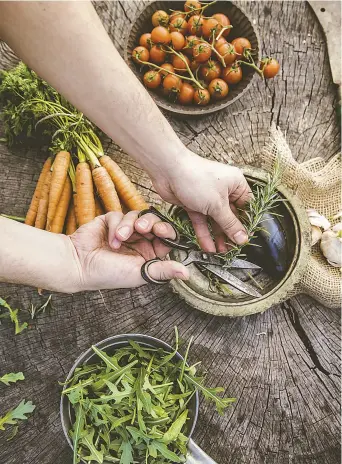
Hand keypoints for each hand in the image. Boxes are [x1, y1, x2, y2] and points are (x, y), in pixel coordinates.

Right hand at [69, 211, 188, 290]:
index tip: (163, 232)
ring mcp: (126, 230)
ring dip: (130, 226)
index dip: (167, 232)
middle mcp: (139, 241)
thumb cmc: (109, 274)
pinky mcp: (111, 221)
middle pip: (155, 222)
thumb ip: (163, 270)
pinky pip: (121, 215)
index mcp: (149, 254)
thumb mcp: (141, 273)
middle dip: (151, 224)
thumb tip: (186, 273)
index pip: (166, 237)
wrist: (80, 265)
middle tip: (145, 228)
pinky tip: (111, 240)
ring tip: (121, 238)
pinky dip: (117, 226)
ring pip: (138, 216)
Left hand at [151, 149, 251, 251]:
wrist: (168, 171)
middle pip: (231, 216)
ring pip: (215, 221)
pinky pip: (202, 221)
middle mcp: (223, 190)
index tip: (246, 239)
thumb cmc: (196, 178)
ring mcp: (208, 197)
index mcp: (236, 184)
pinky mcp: (194, 204)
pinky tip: (207, 247)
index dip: (246, 223)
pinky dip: (204, 234)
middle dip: (230, 234)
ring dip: (217, 237)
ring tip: (220, 253)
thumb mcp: (218, 205)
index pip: (247, 207)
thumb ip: (230, 224)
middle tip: (232, 250)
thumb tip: (242, 238)